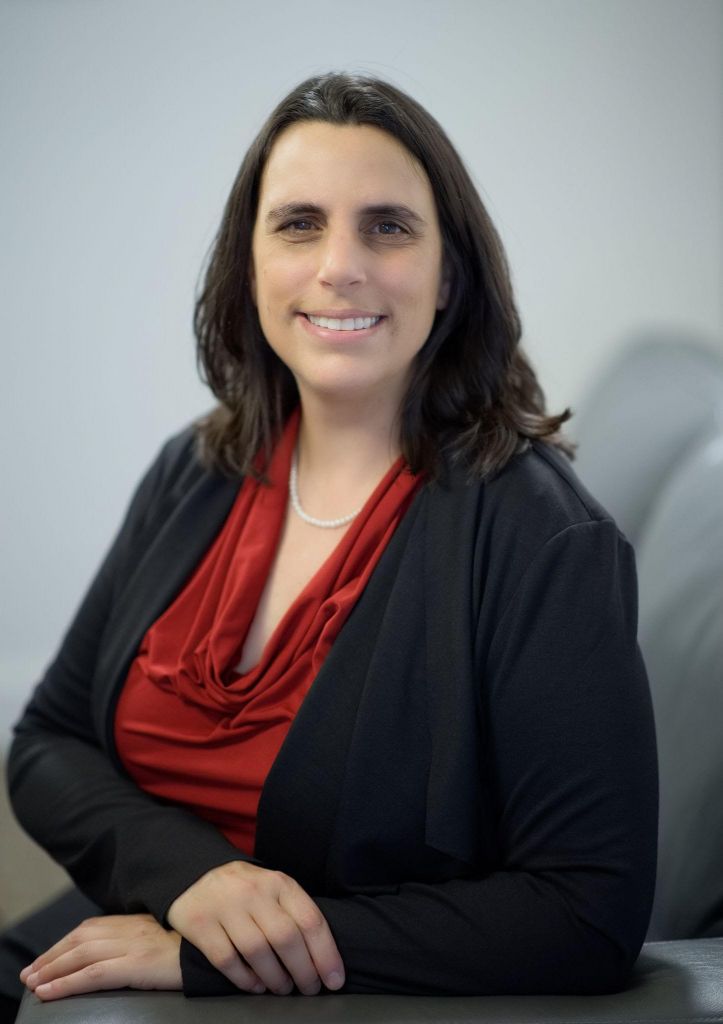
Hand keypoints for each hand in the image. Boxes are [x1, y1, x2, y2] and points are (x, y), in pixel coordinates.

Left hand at [19, 914, 181, 1000]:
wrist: (220, 947)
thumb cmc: (196, 946)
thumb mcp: (166, 937)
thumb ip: (143, 938)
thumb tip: (124, 951)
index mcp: (136, 921)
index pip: (90, 928)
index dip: (65, 944)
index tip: (46, 959)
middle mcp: (130, 929)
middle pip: (80, 939)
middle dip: (51, 957)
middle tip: (30, 974)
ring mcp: (133, 945)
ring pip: (80, 956)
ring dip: (52, 970)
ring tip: (34, 985)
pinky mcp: (137, 963)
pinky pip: (93, 974)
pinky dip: (66, 983)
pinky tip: (50, 992)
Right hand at [167, 860, 344, 995]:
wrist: (198, 876)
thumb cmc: (248, 892)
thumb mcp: (274, 891)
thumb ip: (295, 914)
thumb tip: (323, 958)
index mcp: (279, 882)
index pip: (310, 920)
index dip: (326, 954)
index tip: (334, 980)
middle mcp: (253, 891)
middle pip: (286, 938)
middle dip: (303, 971)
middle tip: (309, 988)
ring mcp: (225, 905)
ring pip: (257, 951)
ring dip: (275, 978)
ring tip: (283, 988)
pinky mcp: (200, 923)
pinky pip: (227, 960)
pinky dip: (245, 979)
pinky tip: (256, 985)